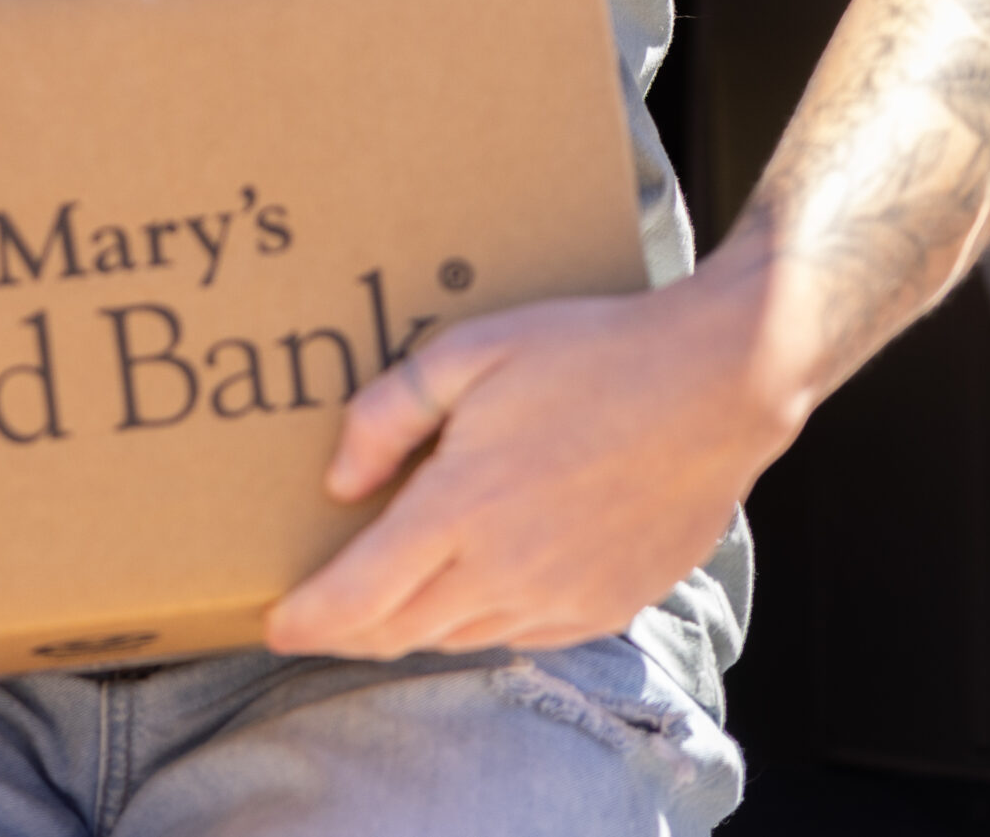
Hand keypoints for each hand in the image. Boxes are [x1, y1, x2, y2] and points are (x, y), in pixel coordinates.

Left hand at [263, 273, 800, 657]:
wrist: (718, 386)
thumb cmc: (590, 355)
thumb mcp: (470, 352)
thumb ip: (388, 414)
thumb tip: (340, 481)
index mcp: (461, 509)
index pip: (358, 597)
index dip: (307, 620)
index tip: (271, 624)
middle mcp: (506, 571)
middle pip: (400, 631)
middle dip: (346, 633)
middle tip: (315, 618)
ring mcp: (562, 598)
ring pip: (459, 638)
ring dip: (411, 629)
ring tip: (383, 603)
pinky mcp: (607, 607)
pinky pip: (520, 634)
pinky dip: (479, 622)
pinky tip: (470, 589)